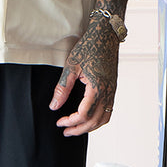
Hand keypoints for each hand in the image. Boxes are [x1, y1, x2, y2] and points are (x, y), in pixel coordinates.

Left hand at [49, 17, 119, 136]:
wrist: (106, 35)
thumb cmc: (89, 47)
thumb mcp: (71, 67)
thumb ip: (62, 88)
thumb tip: (54, 106)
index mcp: (97, 88)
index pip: (84, 114)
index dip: (70, 121)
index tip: (59, 122)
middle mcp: (108, 92)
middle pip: (95, 121)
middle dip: (79, 129)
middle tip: (65, 131)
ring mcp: (112, 91)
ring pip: (104, 118)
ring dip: (90, 127)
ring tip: (76, 128)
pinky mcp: (113, 88)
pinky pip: (108, 111)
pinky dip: (98, 119)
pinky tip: (87, 118)